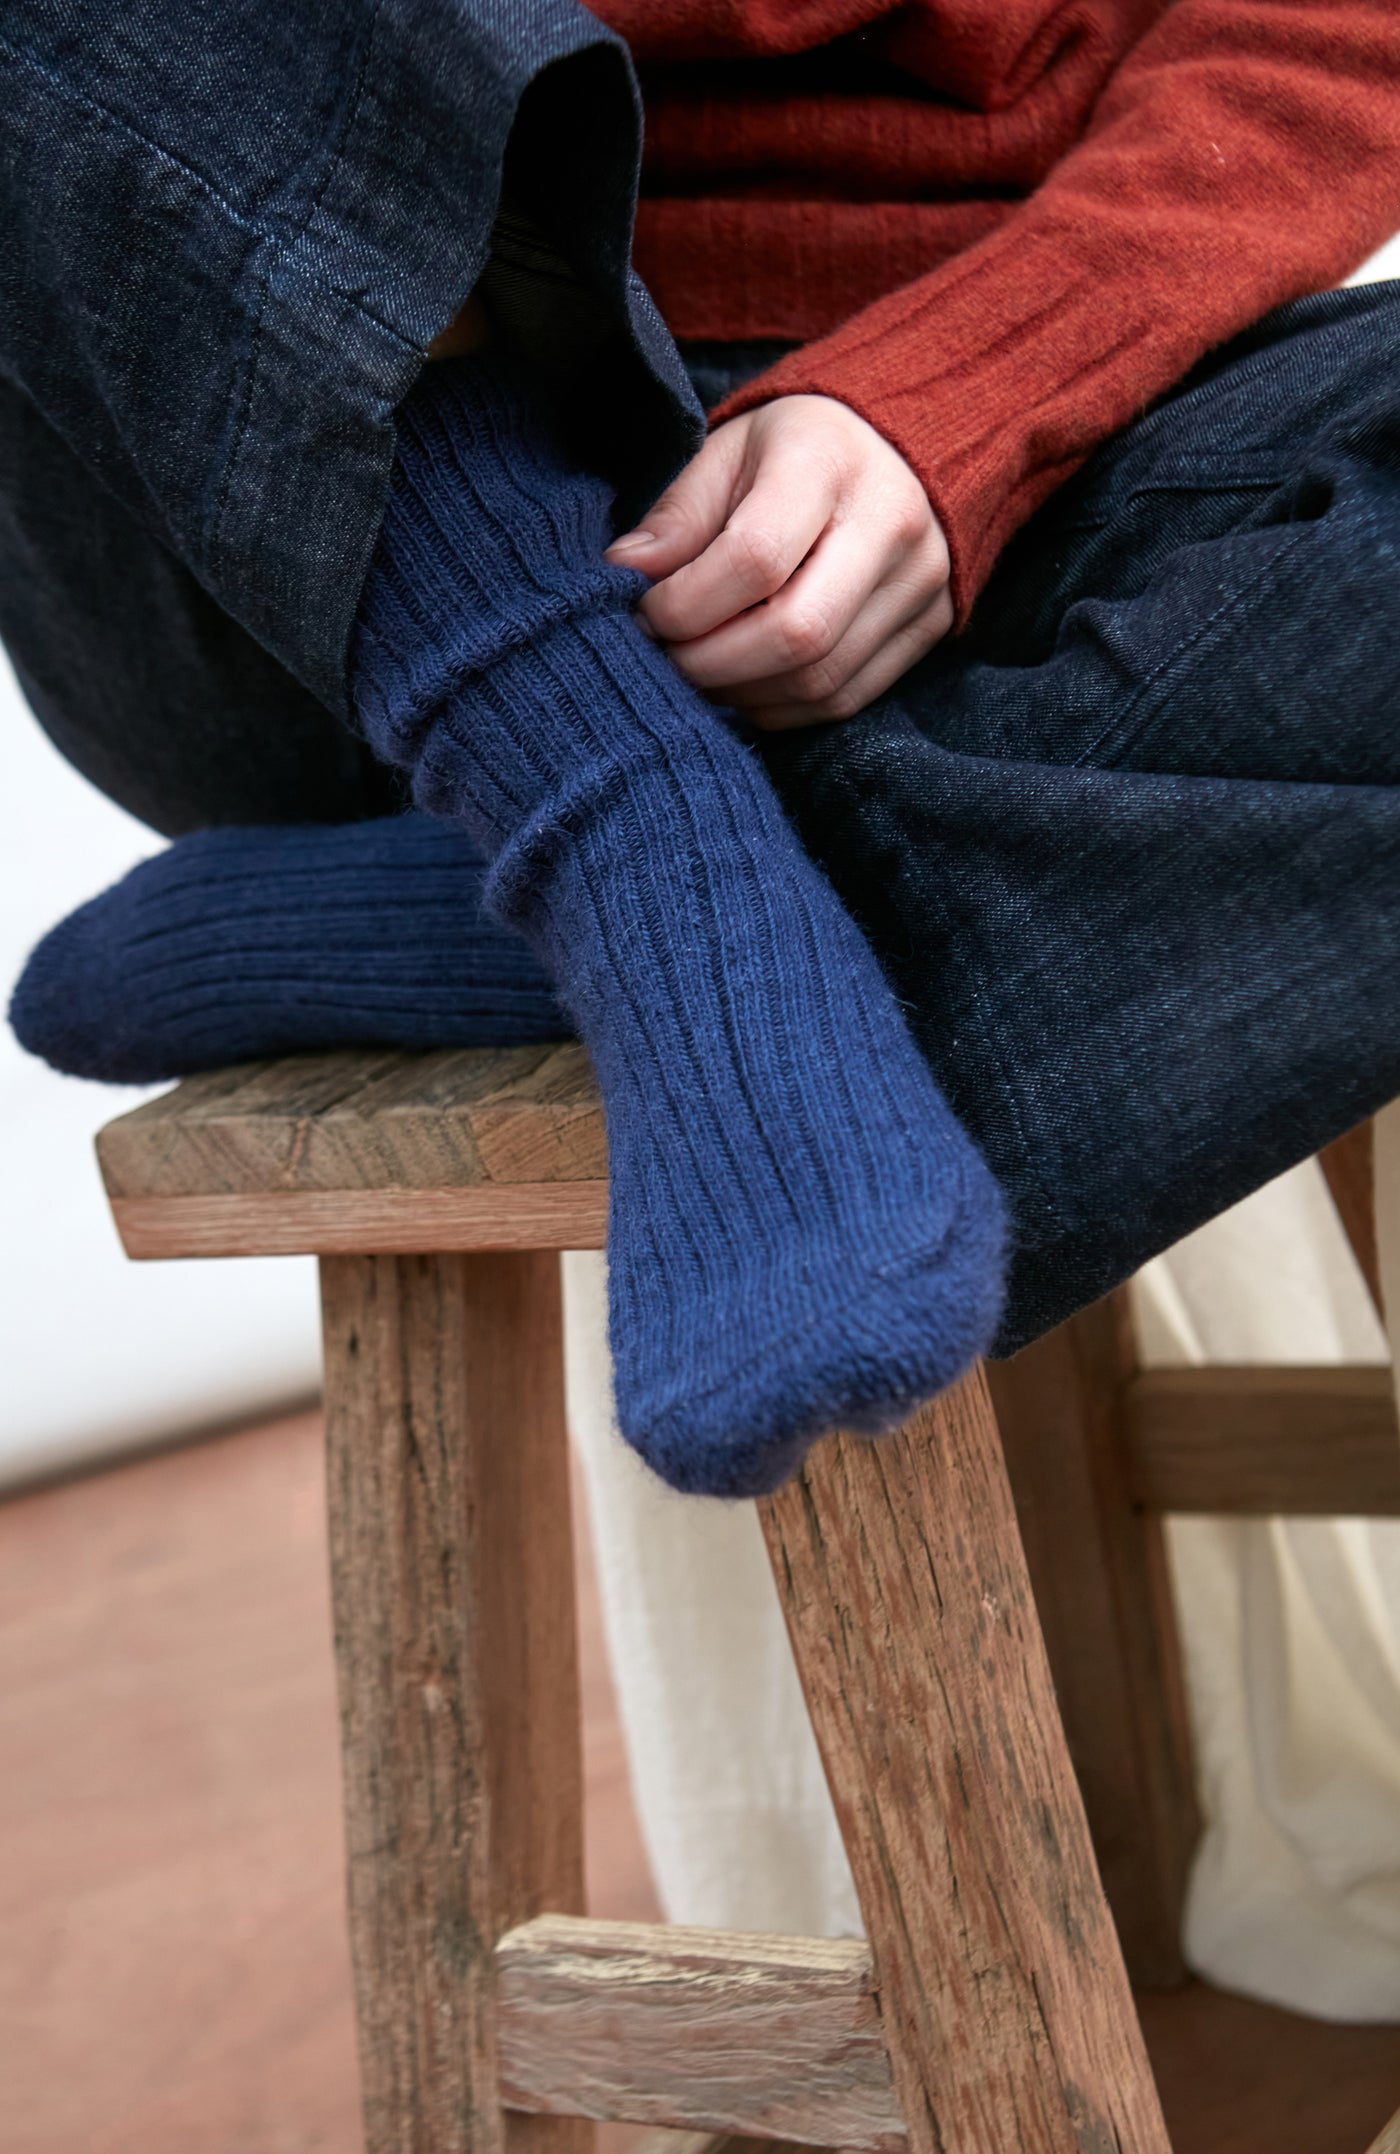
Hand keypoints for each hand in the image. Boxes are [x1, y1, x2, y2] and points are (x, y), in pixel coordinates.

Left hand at [605, 395, 951, 727]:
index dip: (686, 604)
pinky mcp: (929, 629)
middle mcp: (891, 524)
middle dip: (709, 664)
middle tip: (664, 658)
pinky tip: (744, 685)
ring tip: (698, 672)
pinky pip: (844, 698)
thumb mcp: (730, 452)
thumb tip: (624, 575)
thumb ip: (679, 516)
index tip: (646, 612)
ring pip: (819, 679)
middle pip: (794, 633)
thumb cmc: (798, 450)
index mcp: (829, 462)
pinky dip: (780, 706)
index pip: (753, 559)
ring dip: (741, 694)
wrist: (907, 449)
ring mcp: (919, 584)